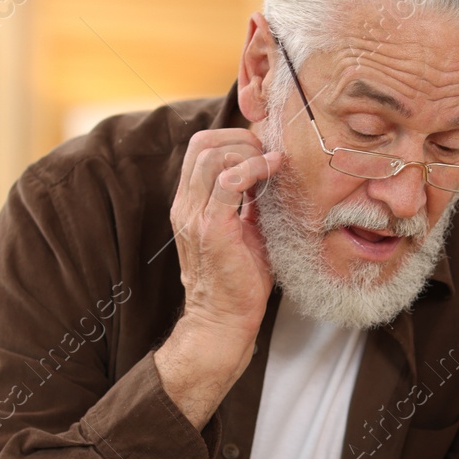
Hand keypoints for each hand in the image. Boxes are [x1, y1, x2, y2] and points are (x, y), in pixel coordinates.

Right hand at [170, 128, 282, 340]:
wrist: (224, 320)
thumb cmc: (239, 281)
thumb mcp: (247, 231)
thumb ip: (251, 203)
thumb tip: (272, 176)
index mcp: (190, 204)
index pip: (200, 148)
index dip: (233, 138)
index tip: (263, 151)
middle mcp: (186, 206)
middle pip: (202, 143)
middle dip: (240, 137)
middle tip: (268, 153)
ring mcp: (195, 216)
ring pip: (212, 155)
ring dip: (248, 151)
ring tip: (272, 164)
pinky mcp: (212, 228)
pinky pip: (228, 181)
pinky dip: (253, 168)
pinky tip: (272, 172)